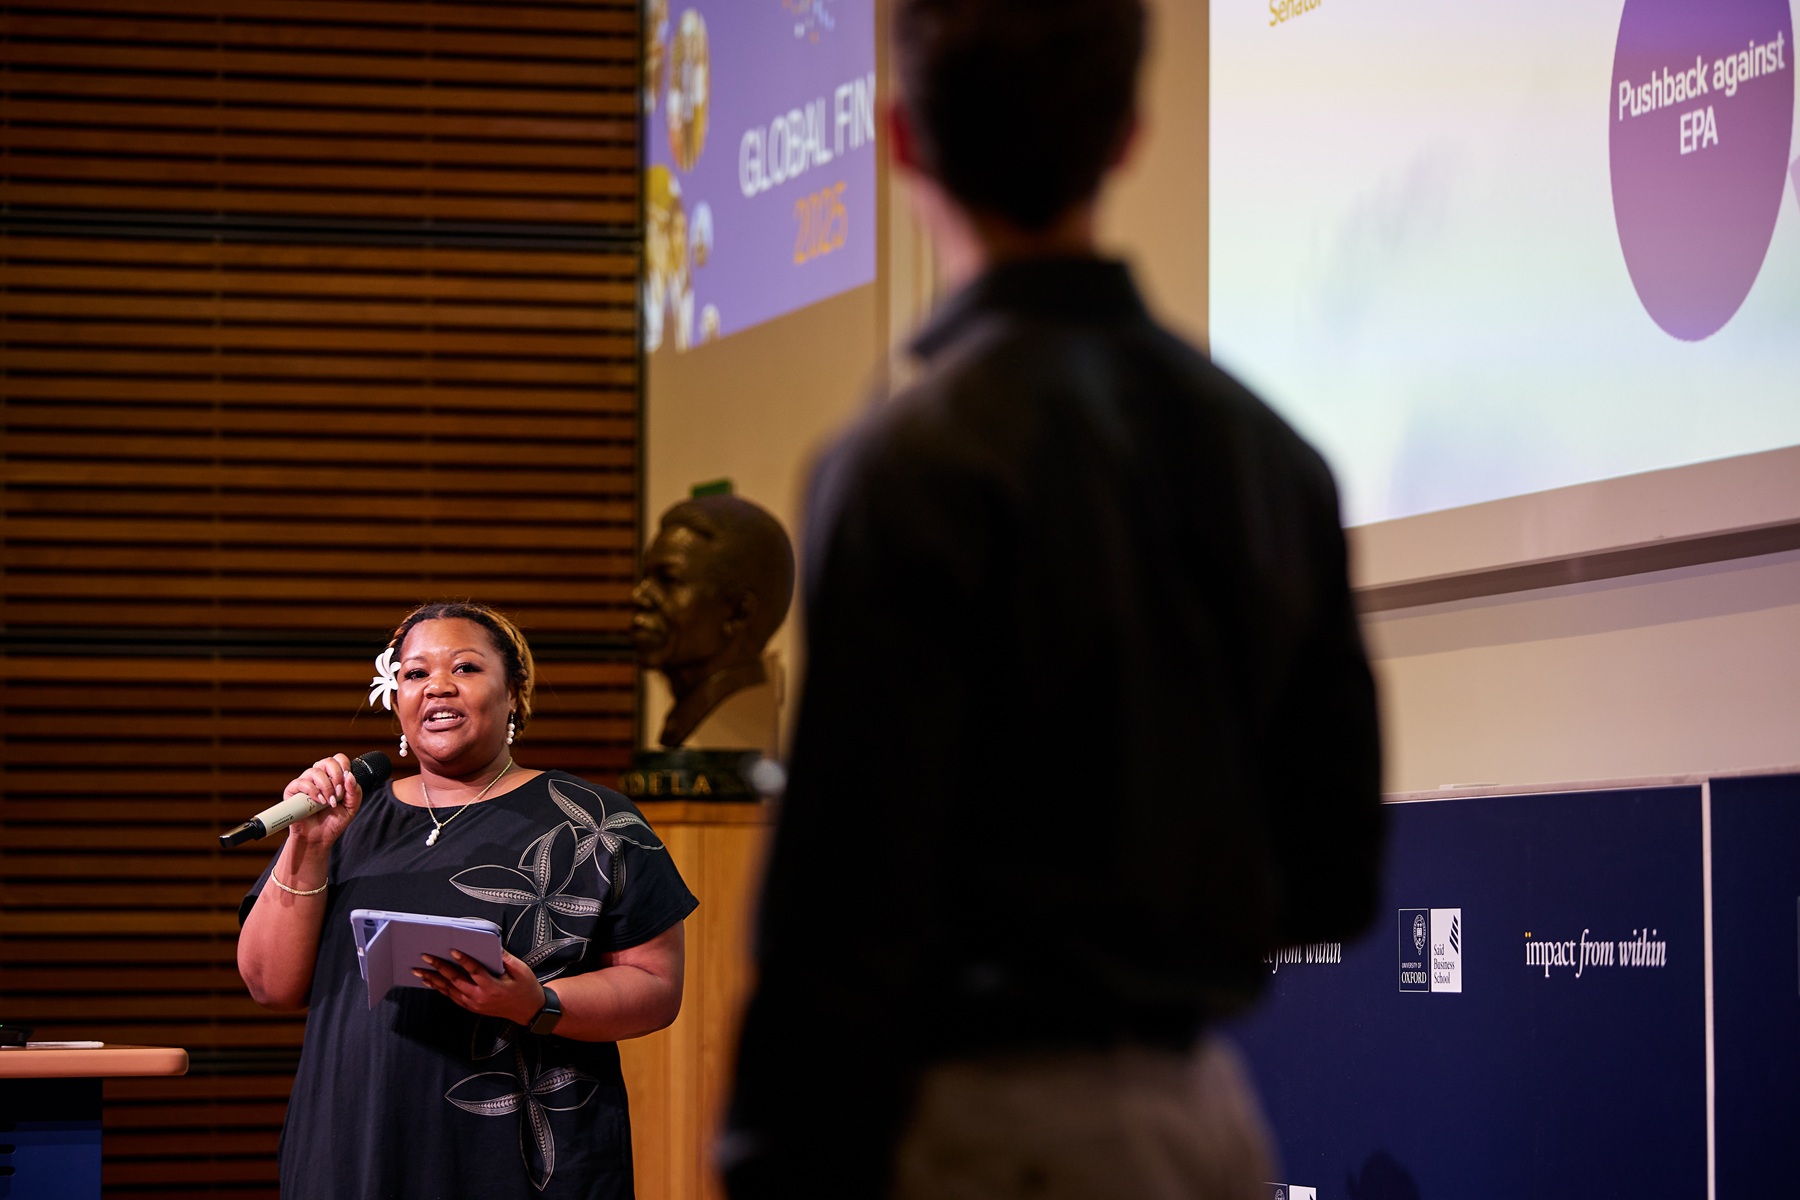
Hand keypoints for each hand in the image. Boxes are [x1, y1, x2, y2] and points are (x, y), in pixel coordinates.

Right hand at [278, 753, 363, 848]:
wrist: (318, 838)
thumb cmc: (333, 822)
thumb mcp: (351, 808)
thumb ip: (354, 792)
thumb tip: (350, 776)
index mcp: (333, 778)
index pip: (339, 760)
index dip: (344, 767)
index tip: (346, 784)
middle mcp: (319, 777)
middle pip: (327, 761)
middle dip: (336, 776)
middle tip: (338, 793)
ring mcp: (305, 783)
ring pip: (315, 771)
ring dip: (326, 787)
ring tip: (329, 802)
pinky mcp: (292, 791)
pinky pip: (301, 782)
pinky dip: (312, 791)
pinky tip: (318, 802)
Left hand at [413, 949, 546, 1026]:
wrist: (529, 1011)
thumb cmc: (526, 987)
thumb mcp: (521, 970)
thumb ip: (505, 958)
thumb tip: (491, 944)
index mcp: (493, 987)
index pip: (475, 971)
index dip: (463, 960)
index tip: (452, 950)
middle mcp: (480, 997)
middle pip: (456, 981)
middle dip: (439, 968)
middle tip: (426, 957)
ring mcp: (474, 1004)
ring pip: (450, 991)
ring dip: (434, 980)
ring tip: (419, 971)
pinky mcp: (472, 1007)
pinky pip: (453, 997)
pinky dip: (441, 989)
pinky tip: (432, 982)